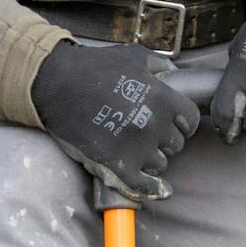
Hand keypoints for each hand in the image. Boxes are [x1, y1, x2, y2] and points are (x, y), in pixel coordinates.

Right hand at [31, 41, 200, 200]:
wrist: (56, 83)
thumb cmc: (94, 67)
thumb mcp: (132, 55)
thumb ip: (160, 66)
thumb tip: (177, 76)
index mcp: (161, 97)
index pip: (189, 121)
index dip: (182, 123)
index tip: (174, 123)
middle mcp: (153, 124)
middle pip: (176, 145)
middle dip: (164, 140)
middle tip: (145, 132)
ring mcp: (136, 148)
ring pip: (160, 164)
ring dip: (151, 159)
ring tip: (134, 147)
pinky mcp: (118, 166)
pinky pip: (146, 187)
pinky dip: (154, 191)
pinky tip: (160, 190)